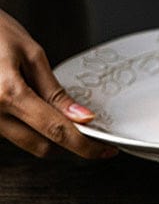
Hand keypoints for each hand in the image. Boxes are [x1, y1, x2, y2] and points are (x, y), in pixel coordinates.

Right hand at [0, 10, 116, 158]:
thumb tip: (81, 116)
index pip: (55, 130)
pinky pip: (11, 133)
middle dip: (66, 141)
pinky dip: (27, 126)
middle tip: (84, 125)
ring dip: (44, 133)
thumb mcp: (31, 54)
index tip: (104, 150)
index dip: (84, 145)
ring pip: (25, 142)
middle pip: (41, 146)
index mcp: (7, 94)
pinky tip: (29, 104)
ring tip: (47, 102)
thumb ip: (54, 91)